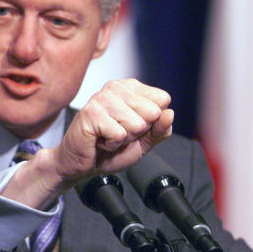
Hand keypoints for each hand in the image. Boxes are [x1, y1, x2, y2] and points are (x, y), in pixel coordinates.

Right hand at [57, 78, 173, 177]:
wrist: (82, 164)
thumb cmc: (110, 148)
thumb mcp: (144, 141)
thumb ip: (161, 129)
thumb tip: (169, 114)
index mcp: (130, 88)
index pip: (162, 100)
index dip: (152, 121)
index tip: (133, 126)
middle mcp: (116, 88)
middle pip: (152, 112)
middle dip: (139, 131)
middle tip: (119, 133)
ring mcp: (102, 99)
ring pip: (137, 124)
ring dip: (124, 138)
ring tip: (109, 136)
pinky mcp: (91, 113)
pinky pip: (119, 134)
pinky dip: (112, 144)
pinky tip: (100, 140)